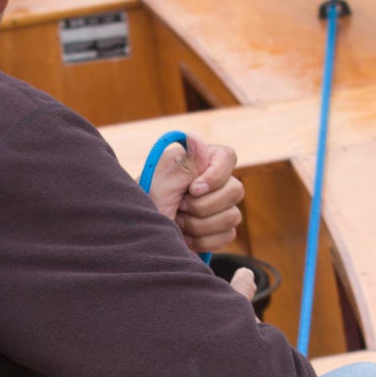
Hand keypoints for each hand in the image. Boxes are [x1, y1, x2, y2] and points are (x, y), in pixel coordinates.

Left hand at [148, 136, 244, 254]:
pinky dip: (203, 240)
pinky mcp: (220, 229)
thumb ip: (185, 165)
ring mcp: (219, 206)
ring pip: (232, 216)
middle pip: (235, 190)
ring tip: (177, 221)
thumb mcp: (161, 185)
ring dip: (199, 225)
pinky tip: (185, 236)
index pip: (227, 157)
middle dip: (202, 206)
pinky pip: (227, 235)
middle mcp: (212, 181)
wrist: (141, 237)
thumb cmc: (145, 206)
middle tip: (177, 207)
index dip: (215, 176)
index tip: (193, 189)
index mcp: (198, 161)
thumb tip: (195, 136)